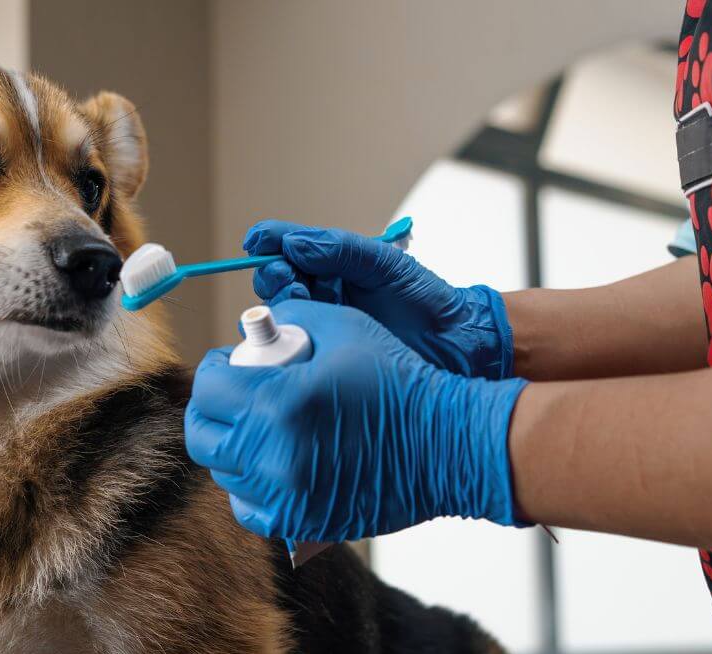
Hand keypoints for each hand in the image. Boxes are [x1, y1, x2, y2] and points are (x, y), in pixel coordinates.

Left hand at [185, 299, 527, 540]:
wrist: (448, 444)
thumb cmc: (399, 381)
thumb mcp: (344, 326)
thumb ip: (288, 318)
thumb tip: (254, 330)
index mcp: (278, 402)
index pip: (209, 389)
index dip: (215, 370)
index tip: (228, 365)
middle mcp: (273, 455)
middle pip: (204, 436)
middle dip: (212, 410)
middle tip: (232, 397)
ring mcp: (285, 496)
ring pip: (224, 473)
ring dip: (233, 446)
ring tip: (260, 426)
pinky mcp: (300, 523)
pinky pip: (249, 508)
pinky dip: (251, 486)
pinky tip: (271, 464)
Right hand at [244, 220, 515, 378]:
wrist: (455, 344)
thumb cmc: (426, 299)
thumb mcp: (386, 264)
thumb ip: (340, 249)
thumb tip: (294, 243)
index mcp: (335, 265)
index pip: (291, 247)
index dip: (270, 241)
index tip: (256, 240)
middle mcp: (323, 292)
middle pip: (276, 279)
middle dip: (273, 273)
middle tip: (286, 276)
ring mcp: (322, 324)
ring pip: (279, 309)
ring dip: (280, 300)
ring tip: (299, 298)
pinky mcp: (323, 355)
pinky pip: (290, 343)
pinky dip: (283, 336)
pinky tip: (291, 331)